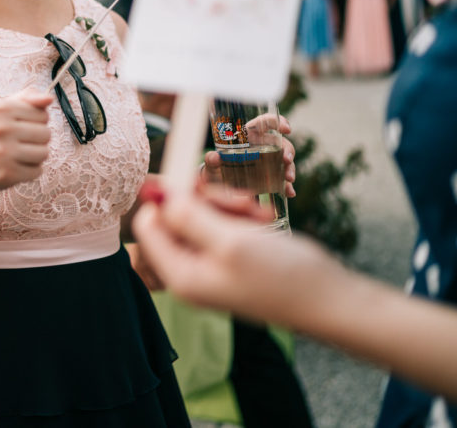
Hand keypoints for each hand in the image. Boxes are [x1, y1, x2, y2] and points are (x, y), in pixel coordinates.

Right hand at [0, 89, 52, 192]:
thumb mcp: (5, 108)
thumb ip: (29, 98)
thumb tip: (49, 99)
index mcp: (0, 109)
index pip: (43, 116)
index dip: (35, 123)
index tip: (19, 127)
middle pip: (46, 134)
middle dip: (37, 140)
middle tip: (19, 143)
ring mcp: (2, 152)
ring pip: (44, 153)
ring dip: (36, 156)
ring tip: (19, 155)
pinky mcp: (7, 173)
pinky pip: (37, 171)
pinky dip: (30, 171)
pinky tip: (15, 167)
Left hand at [132, 182, 328, 322]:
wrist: (331, 299)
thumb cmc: (284, 277)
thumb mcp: (230, 241)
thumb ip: (189, 217)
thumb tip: (154, 195)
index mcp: (181, 274)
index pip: (148, 225)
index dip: (168, 198)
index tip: (197, 181)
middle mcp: (190, 271)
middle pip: (176, 217)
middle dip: (207, 201)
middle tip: (242, 200)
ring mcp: (211, 265)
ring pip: (202, 216)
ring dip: (229, 206)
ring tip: (259, 213)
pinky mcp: (231, 258)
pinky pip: (223, 226)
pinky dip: (241, 216)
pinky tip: (263, 219)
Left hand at [203, 115, 295, 197]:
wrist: (218, 186)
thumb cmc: (216, 168)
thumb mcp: (212, 164)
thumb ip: (212, 160)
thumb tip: (214, 156)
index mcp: (249, 135)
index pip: (266, 122)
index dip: (278, 122)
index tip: (286, 129)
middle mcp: (262, 146)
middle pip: (281, 143)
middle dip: (288, 150)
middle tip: (286, 160)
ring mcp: (268, 162)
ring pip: (285, 161)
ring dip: (290, 168)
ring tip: (288, 180)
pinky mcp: (269, 177)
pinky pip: (282, 180)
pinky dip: (287, 186)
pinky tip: (289, 192)